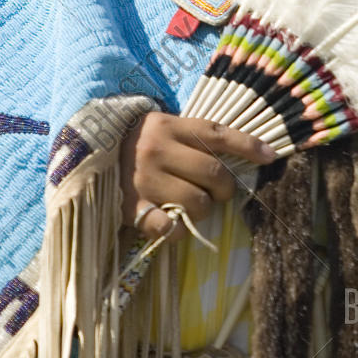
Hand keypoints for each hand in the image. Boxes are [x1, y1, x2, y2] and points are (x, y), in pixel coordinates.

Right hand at [120, 112, 278, 243]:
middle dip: (224, 188)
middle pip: (214, 173)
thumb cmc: (136, 144)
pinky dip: (180, 231)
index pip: (218, 135)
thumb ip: (195, 139)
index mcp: (168, 126)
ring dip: (204, 209)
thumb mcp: (163, 129)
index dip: (248, 146)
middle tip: (217, 191)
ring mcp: (144, 179)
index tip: (271, 157)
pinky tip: (175, 223)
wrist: (86, 157)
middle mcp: (157, 150)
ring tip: (193, 205)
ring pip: (198, 202)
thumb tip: (246, 155)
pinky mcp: (132, 207)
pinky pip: (170, 228)